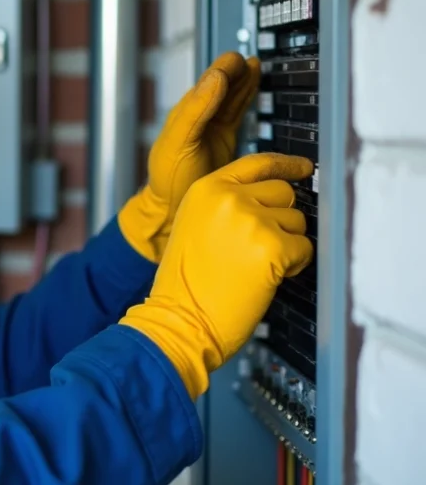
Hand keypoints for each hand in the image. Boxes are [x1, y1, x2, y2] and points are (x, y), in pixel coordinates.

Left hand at [118, 52, 261, 262]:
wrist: (173, 213)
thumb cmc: (168, 181)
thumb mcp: (178, 144)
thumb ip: (195, 111)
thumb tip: (215, 78)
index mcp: (184, 117)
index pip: (206, 86)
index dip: (222, 70)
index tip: (235, 58)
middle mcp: (197, 121)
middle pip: (220, 88)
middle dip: (234, 72)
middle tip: (248, 60)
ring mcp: (211, 131)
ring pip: (230, 99)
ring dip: (242, 83)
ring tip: (254, 67)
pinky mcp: (224, 144)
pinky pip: (237, 116)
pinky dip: (246, 102)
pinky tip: (252, 91)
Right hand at [119, 153, 314, 398]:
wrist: (179, 320)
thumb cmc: (185, 284)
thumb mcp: (195, 225)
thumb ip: (225, 204)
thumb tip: (271, 199)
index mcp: (207, 189)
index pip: (257, 164)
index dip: (285, 165)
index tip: (303, 167)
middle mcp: (229, 197)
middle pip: (283, 193)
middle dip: (280, 219)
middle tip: (257, 248)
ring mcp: (252, 220)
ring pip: (298, 222)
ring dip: (286, 244)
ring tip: (254, 266)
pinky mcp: (273, 247)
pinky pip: (304, 249)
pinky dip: (293, 266)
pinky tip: (266, 278)